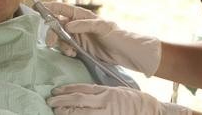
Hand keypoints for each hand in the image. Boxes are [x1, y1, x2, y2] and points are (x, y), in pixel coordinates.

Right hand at [44, 1, 160, 76]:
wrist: (128, 53)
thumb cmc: (118, 36)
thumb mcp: (103, 27)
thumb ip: (84, 24)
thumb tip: (66, 24)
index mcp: (82, 15)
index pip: (62, 8)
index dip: (49, 7)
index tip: (37, 8)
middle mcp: (78, 24)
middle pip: (57, 24)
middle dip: (52, 32)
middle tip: (51, 43)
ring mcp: (78, 36)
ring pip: (60, 37)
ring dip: (60, 44)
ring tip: (69, 51)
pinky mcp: (80, 48)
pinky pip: (66, 47)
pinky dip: (66, 50)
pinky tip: (73, 54)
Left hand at [47, 84, 190, 114]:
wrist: (151, 110)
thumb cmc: (133, 99)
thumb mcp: (116, 90)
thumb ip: (101, 91)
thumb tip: (84, 91)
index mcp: (106, 91)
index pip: (82, 89)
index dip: (67, 89)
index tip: (56, 90)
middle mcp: (105, 102)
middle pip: (79, 100)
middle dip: (63, 100)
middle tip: (50, 101)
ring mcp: (107, 113)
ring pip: (83, 113)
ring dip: (67, 112)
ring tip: (55, 111)